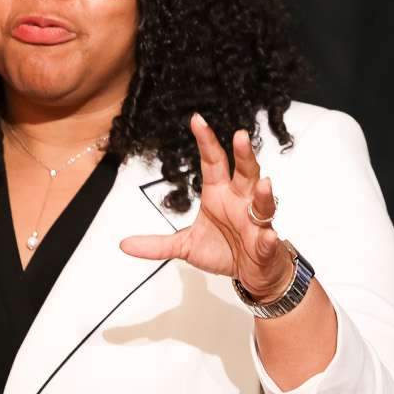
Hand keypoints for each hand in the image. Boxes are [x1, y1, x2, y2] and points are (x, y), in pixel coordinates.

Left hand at [119, 112, 290, 297]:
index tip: (197, 120)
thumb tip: (124, 244)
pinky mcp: (264, 246)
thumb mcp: (185, 246)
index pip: (213, 162)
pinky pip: (267, 241)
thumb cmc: (225, 250)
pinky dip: (269, 239)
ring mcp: (255, 222)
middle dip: (243, 155)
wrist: (251, 273)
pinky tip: (269, 236)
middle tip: (240, 136)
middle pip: (244, 173)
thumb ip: (157, 244)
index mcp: (219, 194)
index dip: (206, 141)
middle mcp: (240, 202)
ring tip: (262, 183)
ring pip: (262, 203)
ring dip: (263, 193)